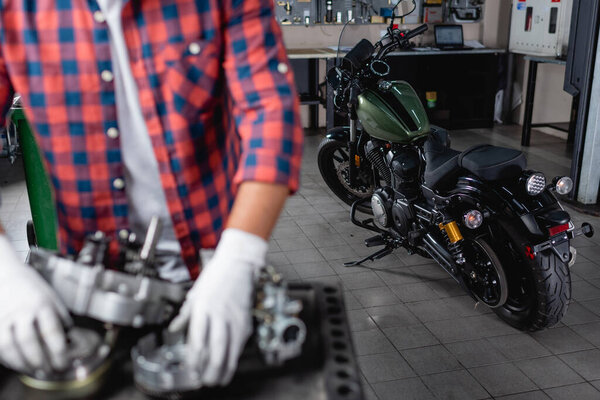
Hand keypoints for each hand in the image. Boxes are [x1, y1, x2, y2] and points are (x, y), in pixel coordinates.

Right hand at [0, 235, 71, 372]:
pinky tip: (18, 363)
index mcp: (42, 304)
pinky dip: (8, 359)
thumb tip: (70, 336)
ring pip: (11, 347)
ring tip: (34, 370)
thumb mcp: (51, 295)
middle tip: (50, 371)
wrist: (4, 272)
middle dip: (42, 361)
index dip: (58, 352)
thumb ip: (60, 315)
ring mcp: (4, 317)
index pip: (52, 332)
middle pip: (31, 342)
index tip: (64, 363)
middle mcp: (22, 311)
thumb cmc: (31, 285)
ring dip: (23, 364)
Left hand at [169, 228, 266, 385]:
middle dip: (210, 370)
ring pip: (231, 351)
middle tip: (204, 381)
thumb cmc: (216, 275)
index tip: (190, 369)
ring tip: (217, 380)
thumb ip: (185, 314)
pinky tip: (228, 365)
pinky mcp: (246, 321)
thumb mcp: (195, 293)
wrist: (239, 263)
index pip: (198, 340)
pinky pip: (240, 344)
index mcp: (203, 307)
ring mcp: (235, 318)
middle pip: (216, 349)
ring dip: (224, 369)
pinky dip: (234, 357)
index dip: (194, 359)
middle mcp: (220, 314)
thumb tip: (174, 329)